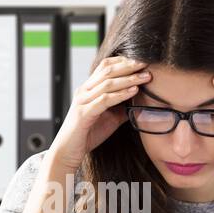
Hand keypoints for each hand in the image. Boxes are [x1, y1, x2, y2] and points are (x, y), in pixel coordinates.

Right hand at [50, 57, 150, 172]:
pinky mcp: (84, 114)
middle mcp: (84, 91)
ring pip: (107, 83)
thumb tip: (139, 103)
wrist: (67, 152)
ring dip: (129, 78)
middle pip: (107, 70)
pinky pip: (104, 100)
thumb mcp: (109, 118)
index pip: (105, 66)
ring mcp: (82, 101)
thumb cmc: (87, 135)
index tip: (141, 61)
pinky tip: (134, 91)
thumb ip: (121, 108)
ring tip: (145, 77)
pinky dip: (121, 94)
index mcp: (88, 89)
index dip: (123, 61)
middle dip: (128, 66)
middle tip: (146, 63)